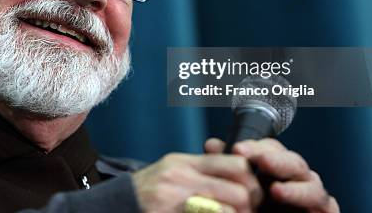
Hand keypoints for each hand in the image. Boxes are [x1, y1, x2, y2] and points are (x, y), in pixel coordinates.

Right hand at [132, 139, 261, 212]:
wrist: (119, 205)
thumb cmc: (148, 188)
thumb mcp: (173, 168)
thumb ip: (203, 168)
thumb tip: (239, 168)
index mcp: (185, 163)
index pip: (236, 164)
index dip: (252, 180)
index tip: (253, 190)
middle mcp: (181, 179)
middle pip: (239, 192)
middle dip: (250, 206)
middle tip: (248, 211)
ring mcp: (176, 202)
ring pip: (228, 212)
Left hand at [221, 138, 338, 212]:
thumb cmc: (256, 211)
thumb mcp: (240, 192)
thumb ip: (229, 169)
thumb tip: (212, 144)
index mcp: (275, 170)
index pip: (269, 149)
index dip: (254, 147)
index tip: (237, 149)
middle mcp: (296, 179)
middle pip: (290, 160)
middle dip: (273, 158)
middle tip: (257, 159)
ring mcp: (312, 194)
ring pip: (309, 179)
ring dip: (290, 181)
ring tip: (272, 188)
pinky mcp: (326, 211)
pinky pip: (324, 202)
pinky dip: (304, 196)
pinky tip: (283, 194)